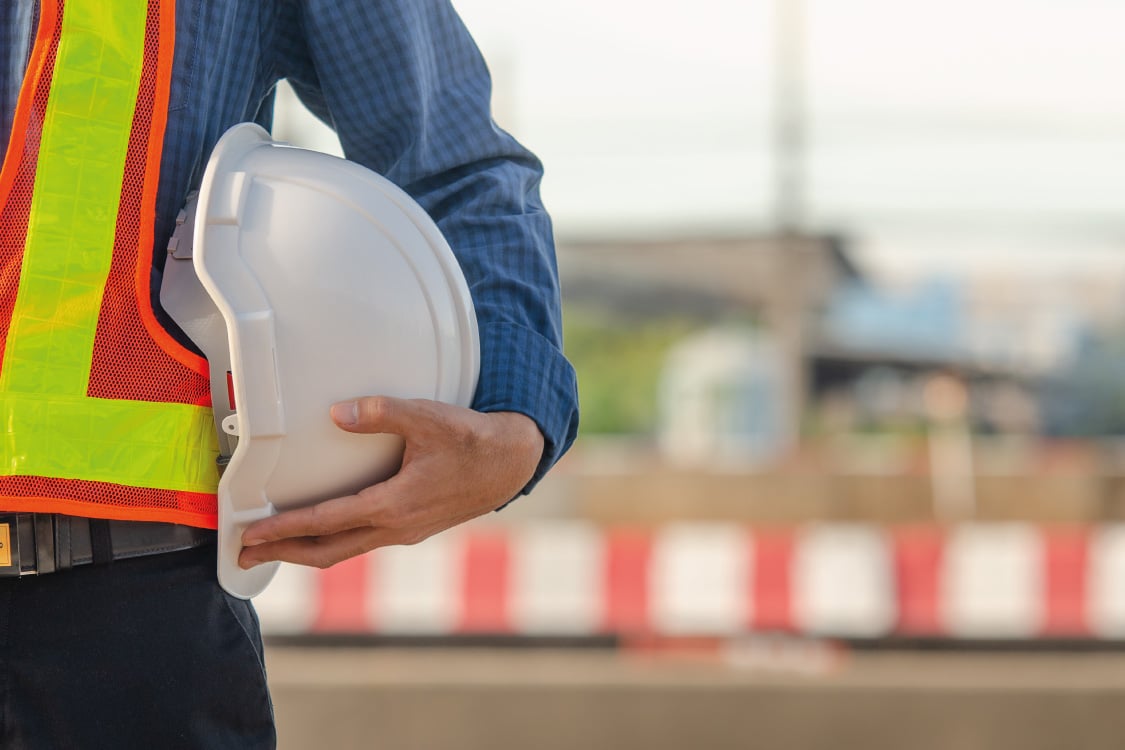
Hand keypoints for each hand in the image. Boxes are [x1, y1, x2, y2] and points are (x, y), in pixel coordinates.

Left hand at [237, 396, 543, 568]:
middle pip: (326, 552)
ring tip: (271, 547)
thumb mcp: (428, 418)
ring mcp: (404, 533)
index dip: (283, 528)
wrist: (511, 464)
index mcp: (394, 505)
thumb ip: (381, 413)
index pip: (325, 522)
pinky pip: (361, 543)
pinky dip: (331, 543)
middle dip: (282, 553)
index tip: (250, 534)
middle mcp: (395, 528)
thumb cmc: (472, 441)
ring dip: (304, 552)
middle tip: (241, 554)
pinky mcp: (411, 529)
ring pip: (344, 551)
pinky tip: (321, 533)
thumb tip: (337, 414)